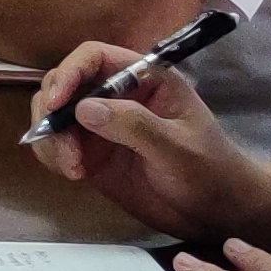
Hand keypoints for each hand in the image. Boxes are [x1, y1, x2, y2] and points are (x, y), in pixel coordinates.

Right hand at [25, 57, 251, 232]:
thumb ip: (135, 125)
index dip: (70, 73)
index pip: (94, 57)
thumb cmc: (210, 172)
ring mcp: (102, 126)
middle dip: (53, 111)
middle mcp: (117, 96)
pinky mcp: (93, 154)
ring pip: (55, 116)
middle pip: (65, 83)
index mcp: (144, 79)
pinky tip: (73, 174)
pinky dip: (53, 156)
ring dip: (52, 138)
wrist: (218, 213)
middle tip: (62, 147)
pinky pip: (58, 146)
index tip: (56, 103)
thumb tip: (83, 109)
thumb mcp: (178, 148)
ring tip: (73, 168)